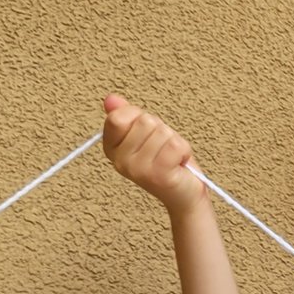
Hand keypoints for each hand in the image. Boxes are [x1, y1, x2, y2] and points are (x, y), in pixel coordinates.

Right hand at [101, 95, 207, 214]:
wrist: (183, 194)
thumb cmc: (166, 162)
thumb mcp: (144, 133)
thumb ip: (126, 115)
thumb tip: (110, 99)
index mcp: (112, 149)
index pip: (118, 117)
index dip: (138, 117)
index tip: (146, 133)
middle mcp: (121, 162)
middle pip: (144, 121)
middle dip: (160, 130)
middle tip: (162, 148)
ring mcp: (138, 170)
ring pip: (161, 132)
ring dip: (173, 141)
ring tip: (170, 156)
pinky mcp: (158, 175)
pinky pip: (175, 145)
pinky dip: (183, 150)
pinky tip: (179, 163)